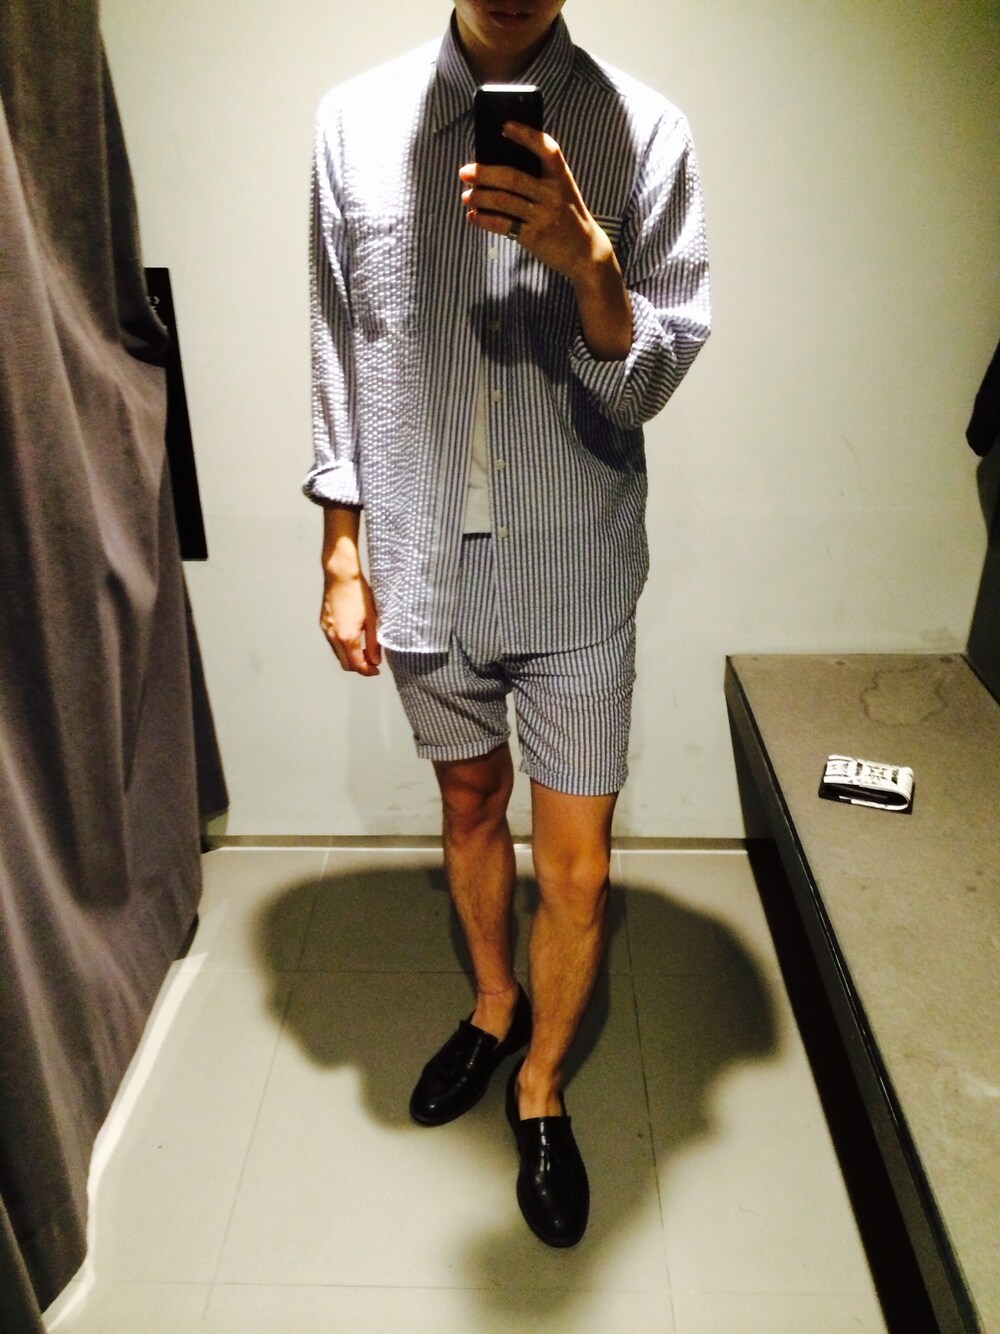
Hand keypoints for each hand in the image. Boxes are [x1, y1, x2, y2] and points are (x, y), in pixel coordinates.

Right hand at [320, 570, 380, 675]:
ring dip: (350, 656)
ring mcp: (326, 630)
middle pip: (345, 663)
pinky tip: (354, 638)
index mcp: (347, 638)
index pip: (356, 665)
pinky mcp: (323, 623)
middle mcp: (333, 637)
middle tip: (372, 662)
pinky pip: (333, 642)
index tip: (376, 670)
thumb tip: (376, 660)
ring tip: (365, 649)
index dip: (367, 671)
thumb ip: (374, 643)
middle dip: (359, 666)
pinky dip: (343, 647)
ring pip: (338, 654)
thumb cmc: (359, 594)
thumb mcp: (373, 619)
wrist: (340, 576)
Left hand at [459, 122, 631, 361]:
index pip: (546, 149)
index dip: (526, 136)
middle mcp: (553, 195)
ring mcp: (543, 216)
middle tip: (465, 172)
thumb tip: (496, 168)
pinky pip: (503, 225)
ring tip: (466, 196)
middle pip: (513, 178)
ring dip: (480, 197)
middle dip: (485, 173)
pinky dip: (484, 220)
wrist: (585, 252)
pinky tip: (473, 216)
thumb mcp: (562, 193)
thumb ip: (539, 179)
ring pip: (503, 201)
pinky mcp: (534, 237)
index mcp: (562, 177)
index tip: (505, 126)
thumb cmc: (566, 215)